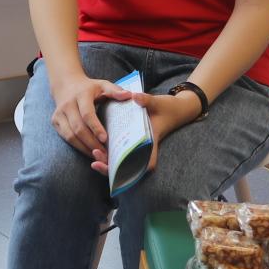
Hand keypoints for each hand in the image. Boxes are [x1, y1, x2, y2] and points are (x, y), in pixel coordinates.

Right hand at [48, 71, 134, 158]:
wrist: (66, 85)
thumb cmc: (89, 88)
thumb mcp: (102, 85)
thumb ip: (115, 90)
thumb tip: (129, 96)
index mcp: (81, 95)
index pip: (87, 114)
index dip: (95, 127)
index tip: (105, 139)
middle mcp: (67, 104)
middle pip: (78, 128)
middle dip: (92, 143)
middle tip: (105, 153)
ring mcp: (59, 114)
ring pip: (70, 136)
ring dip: (85, 148)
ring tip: (98, 155)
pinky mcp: (55, 121)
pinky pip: (66, 138)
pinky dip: (78, 147)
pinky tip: (89, 152)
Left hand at [87, 89, 201, 175]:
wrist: (175, 109)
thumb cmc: (167, 108)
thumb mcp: (158, 102)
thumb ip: (147, 100)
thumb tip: (135, 97)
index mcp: (151, 140)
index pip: (148, 162)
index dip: (137, 171)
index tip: (120, 168)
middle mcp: (144, 148)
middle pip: (129, 168)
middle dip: (112, 168)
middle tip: (96, 162)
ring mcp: (137, 146)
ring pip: (122, 162)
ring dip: (108, 162)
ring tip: (93, 155)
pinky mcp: (131, 141)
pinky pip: (119, 152)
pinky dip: (108, 154)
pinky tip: (95, 149)